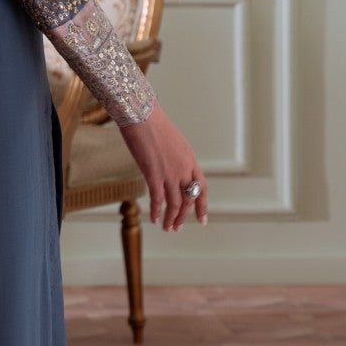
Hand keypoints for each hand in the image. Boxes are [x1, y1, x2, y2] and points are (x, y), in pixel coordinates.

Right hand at [118, 100, 207, 230]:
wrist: (143, 116)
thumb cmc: (153, 124)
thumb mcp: (172, 142)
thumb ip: (174, 157)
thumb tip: (168, 166)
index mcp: (190, 160)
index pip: (202, 188)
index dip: (202, 205)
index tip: (202, 218)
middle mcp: (184, 169)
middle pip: (189, 199)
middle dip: (184, 216)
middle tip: (178, 228)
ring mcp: (170, 173)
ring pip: (175, 204)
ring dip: (172, 219)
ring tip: (167, 229)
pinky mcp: (154, 175)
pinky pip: (158, 199)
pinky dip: (156, 212)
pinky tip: (154, 219)